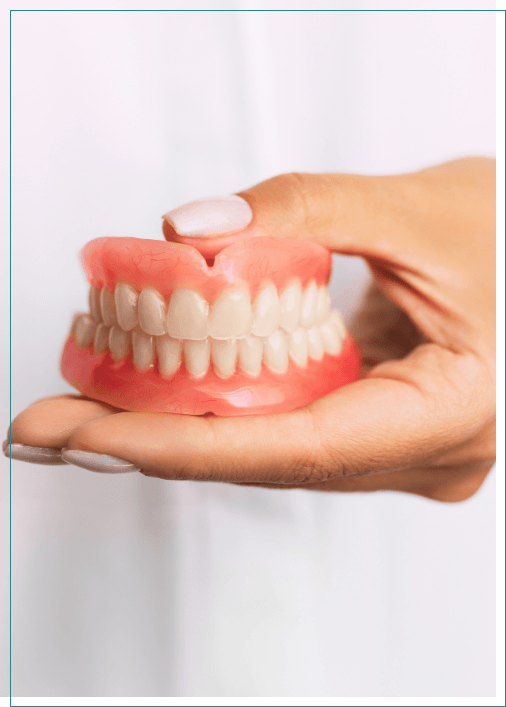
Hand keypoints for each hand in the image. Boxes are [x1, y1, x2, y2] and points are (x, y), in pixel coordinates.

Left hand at [6, 158, 495, 500]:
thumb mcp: (413, 207)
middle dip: (153, 442)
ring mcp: (401, 450)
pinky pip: (287, 430)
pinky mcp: (378, 430)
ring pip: (271, 451)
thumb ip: (302, 210)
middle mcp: (423, 454)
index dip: (183, 444)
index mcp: (450, 412)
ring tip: (86, 407)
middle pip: (267, 458)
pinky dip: (221, 411)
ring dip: (179, 428)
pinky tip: (158, 395)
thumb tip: (188, 230)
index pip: (297, 447)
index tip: (88, 434)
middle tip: (51, 424)